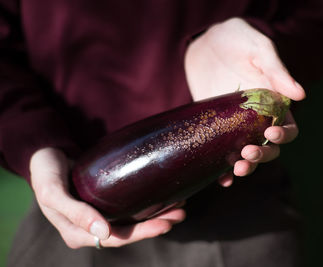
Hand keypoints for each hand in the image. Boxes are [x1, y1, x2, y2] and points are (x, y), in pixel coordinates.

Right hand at [30, 147, 185, 248]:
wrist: (44, 155)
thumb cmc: (45, 173)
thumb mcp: (53, 193)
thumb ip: (76, 213)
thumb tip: (103, 234)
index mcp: (77, 234)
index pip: (116, 240)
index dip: (142, 234)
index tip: (165, 224)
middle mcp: (91, 229)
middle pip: (129, 232)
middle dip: (156, 224)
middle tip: (180, 213)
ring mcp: (99, 216)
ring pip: (132, 221)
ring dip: (156, 215)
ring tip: (180, 207)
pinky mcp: (105, 202)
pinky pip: (129, 208)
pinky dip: (147, 204)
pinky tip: (163, 197)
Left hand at [184, 18, 305, 185]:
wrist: (205, 42)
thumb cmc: (237, 40)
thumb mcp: (259, 50)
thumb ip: (277, 71)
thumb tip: (302, 94)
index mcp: (274, 102)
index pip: (288, 127)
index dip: (283, 135)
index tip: (271, 132)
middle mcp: (257, 118)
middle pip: (268, 147)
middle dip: (262, 155)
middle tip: (248, 153)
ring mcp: (235, 125)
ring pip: (246, 153)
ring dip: (246, 166)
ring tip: (236, 170)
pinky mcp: (215, 128)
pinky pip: (221, 151)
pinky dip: (221, 168)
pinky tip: (220, 178)